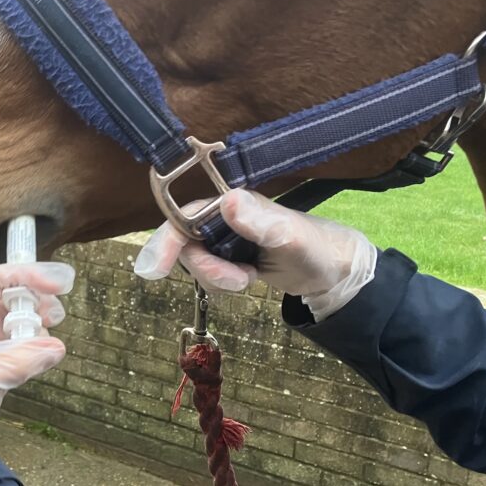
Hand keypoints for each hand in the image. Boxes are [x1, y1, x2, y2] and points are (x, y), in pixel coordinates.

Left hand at [0, 262, 74, 478]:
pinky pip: (29, 343)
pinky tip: (41, 358)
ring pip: (25, 319)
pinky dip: (41, 345)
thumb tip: (56, 347)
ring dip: (41, 323)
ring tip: (44, 340)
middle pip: (17, 295)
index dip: (27, 275)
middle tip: (54, 314)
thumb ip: (19, 361)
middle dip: (39, 298)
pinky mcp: (4, 363)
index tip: (55, 285)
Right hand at [134, 189, 376, 317]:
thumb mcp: (290, 236)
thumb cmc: (315, 246)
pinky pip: (208, 274)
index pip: (184, 218)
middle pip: (186, 246)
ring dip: (217, 279)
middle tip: (237, 282)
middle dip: (206, 270)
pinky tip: (248, 279)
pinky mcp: (227, 256)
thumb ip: (260, 220)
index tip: (154, 271)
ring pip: (196, 263)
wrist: (331, 270)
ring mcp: (223, 238)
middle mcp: (221, 218)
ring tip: (248, 280)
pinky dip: (223, 283)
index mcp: (232, 204)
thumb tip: (227, 201)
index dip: (165, 242)